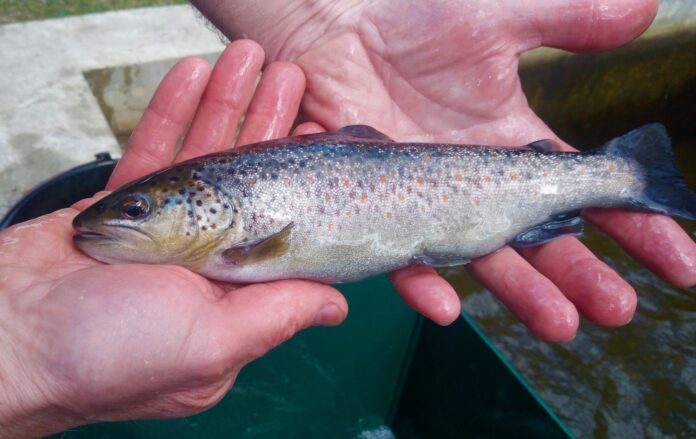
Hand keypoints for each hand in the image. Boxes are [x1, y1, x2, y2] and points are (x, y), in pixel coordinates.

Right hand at [0, 41, 346, 437]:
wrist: (9, 340)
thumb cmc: (109, 357)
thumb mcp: (211, 345)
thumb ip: (277, 317)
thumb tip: (336, 307)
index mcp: (232, 290)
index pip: (280, 225)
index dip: (299, 177)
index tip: (316, 133)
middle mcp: (203, 256)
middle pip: (245, 178)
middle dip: (267, 124)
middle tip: (290, 78)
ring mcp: (162, 225)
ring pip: (201, 154)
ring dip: (225, 104)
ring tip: (248, 60)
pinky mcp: (120, 203)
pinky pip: (153, 149)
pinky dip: (173, 111)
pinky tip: (194, 75)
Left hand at [192, 0, 695, 339]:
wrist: (331, 26)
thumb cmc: (410, 19)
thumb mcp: (497, 18)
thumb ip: (566, 21)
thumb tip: (647, 12)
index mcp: (509, 145)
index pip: (580, 191)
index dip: (629, 224)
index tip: (676, 260)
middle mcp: (475, 183)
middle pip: (538, 239)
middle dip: (581, 274)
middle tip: (618, 310)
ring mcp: (426, 201)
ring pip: (480, 259)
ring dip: (520, 293)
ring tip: (560, 325)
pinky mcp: (374, 208)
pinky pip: (399, 253)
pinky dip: (421, 281)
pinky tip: (445, 308)